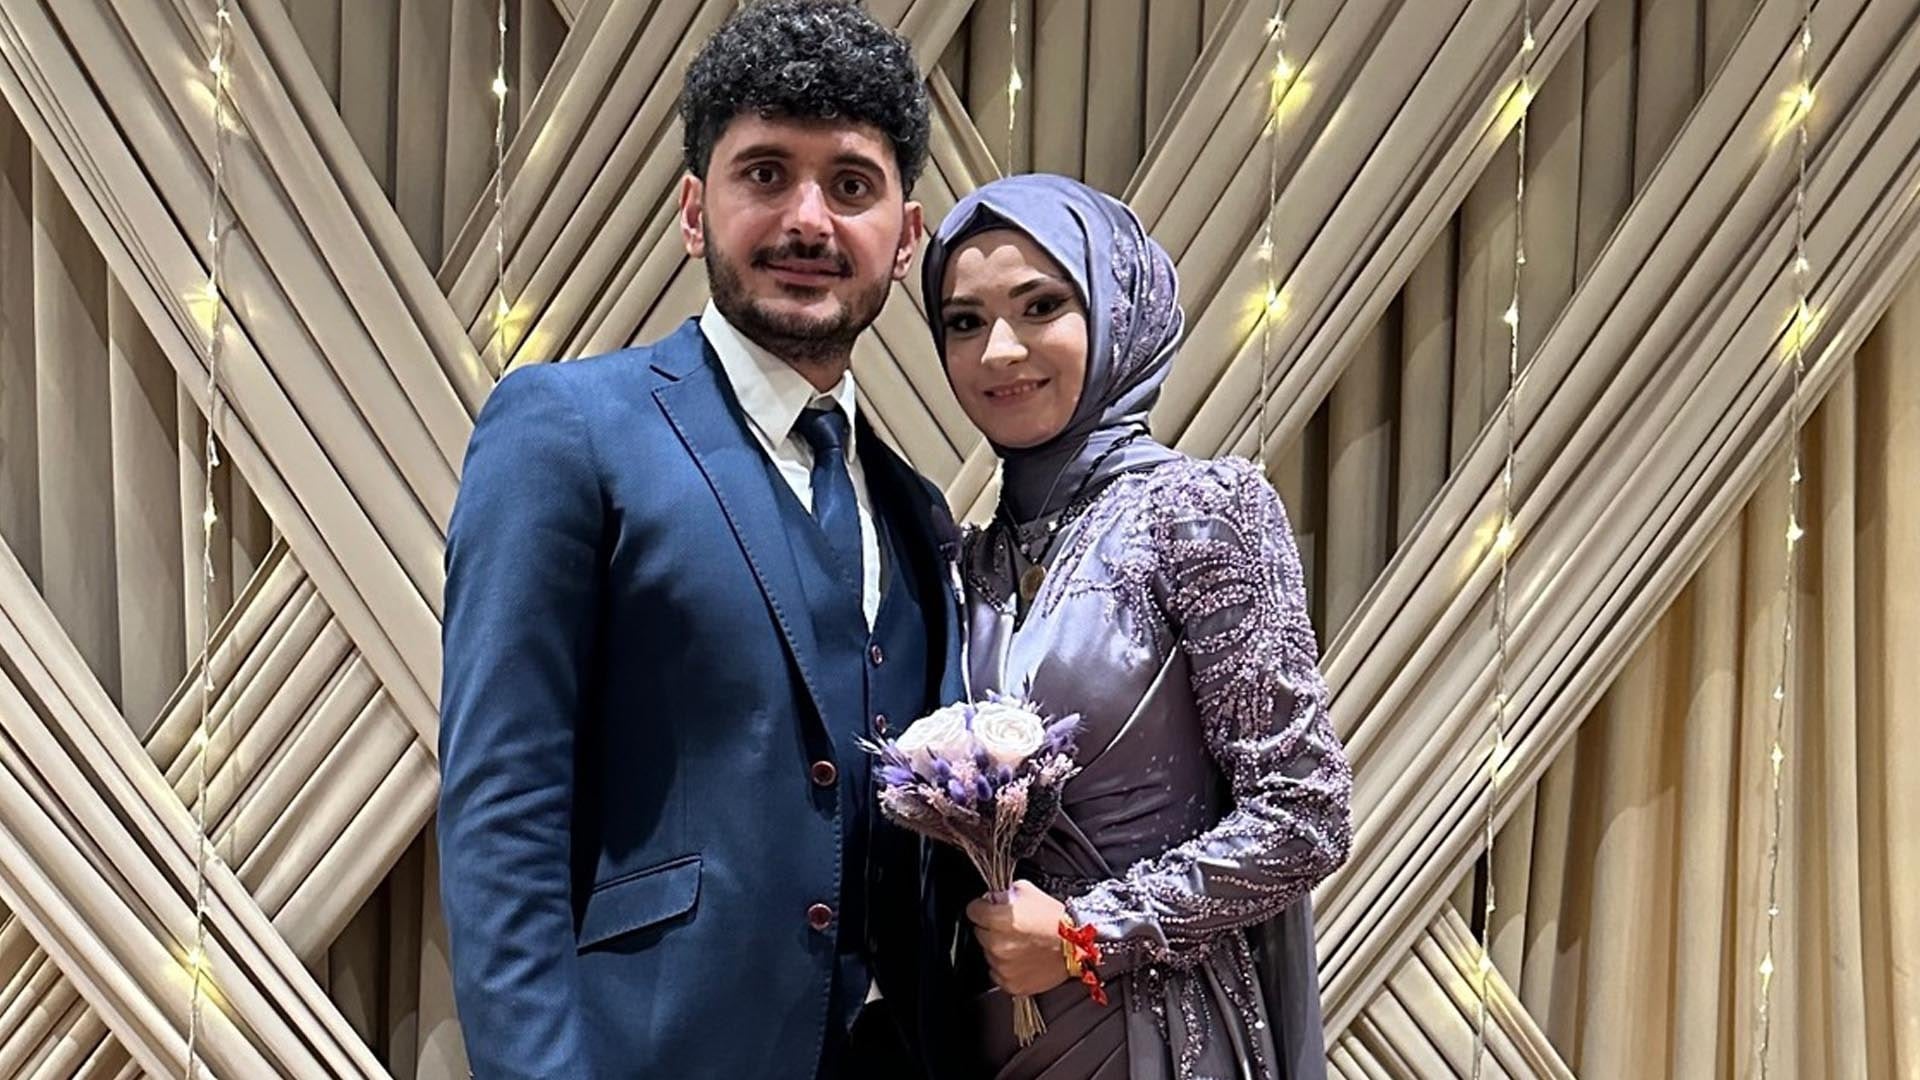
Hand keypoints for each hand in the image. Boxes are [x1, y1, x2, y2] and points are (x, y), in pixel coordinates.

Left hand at [964, 880, 1071, 996]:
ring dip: (999, 948)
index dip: (981, 907)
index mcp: (999, 920)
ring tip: (1021, 944)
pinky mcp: (1011, 984)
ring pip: (988, 954)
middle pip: (979, 933)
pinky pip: (997, 973)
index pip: (972, 911)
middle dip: (991, 929)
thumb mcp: (1029, 892)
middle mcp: (998, 945)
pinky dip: (1006, 967)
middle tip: (1011, 928)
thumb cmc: (1056, 920)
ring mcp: (1003, 966)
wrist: (1079, 946)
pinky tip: (1022, 959)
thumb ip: (1004, 894)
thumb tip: (990, 899)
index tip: (988, 909)